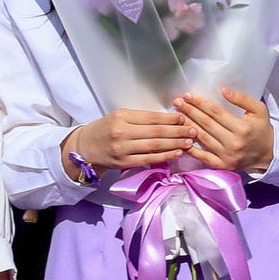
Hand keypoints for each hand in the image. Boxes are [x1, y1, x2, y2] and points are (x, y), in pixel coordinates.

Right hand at [67, 109, 191, 171]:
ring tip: (189, 141)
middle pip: (156, 132)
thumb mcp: (119, 117)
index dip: (170, 119)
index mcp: (122, 117)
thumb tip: (169, 119)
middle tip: (194, 130)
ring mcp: (123, 149)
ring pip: (154, 146)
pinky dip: (164, 156)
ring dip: (175, 144)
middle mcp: (122, 132)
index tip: (184, 118)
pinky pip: (148, 159)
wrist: (84, 148)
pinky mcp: (124, 162)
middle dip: (177, 131)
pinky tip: (176, 153)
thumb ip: (141, 118)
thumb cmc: (106, 129)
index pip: (151, 118)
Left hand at [176, 88, 275, 175]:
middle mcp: (234, 143)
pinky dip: (190, 149)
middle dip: (190, 111)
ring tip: (177, 116)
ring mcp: (227, 156)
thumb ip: (243, 99)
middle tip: (177, 102)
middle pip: (206, 124)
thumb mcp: (259, 110)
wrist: (268, 154)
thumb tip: (224, 90)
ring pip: (202, 138)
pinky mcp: (222, 166)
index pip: (216, 113)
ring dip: (188, 126)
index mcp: (243, 128)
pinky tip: (181, 139)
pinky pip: (203, 156)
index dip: (201, 103)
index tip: (188, 95)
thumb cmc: (262, 130)